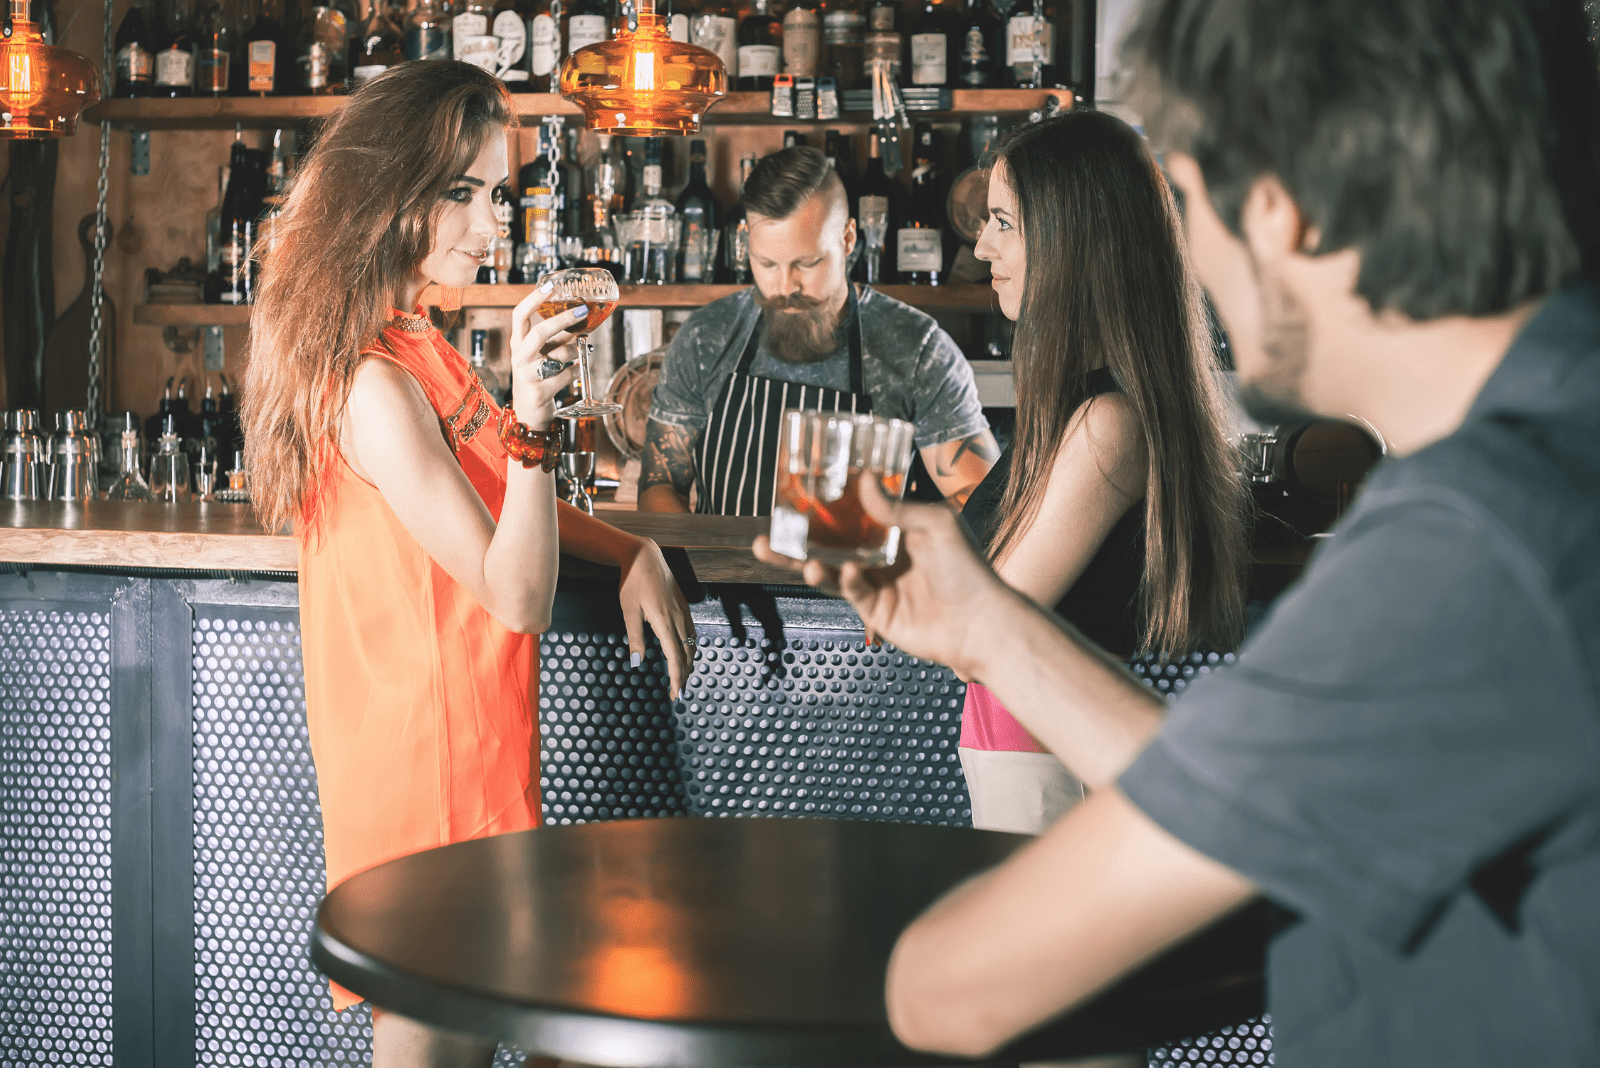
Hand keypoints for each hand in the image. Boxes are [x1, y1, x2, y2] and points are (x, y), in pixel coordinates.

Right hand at [509, 282, 583, 425]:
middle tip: (582, 310)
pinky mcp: (539, 391)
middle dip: (563, 320)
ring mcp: (527, 375)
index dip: (534, 299)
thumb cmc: (538, 376)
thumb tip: (580, 317)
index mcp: (518, 343)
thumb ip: (557, 338)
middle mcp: (519, 357)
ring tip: (579, 353)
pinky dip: (576, 371)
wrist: (528, 411)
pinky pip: (567, 375)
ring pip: (559, 356)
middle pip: (540, 332)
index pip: (519, 315)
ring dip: (575, 352)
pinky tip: (577, 370)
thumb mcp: (543, 354)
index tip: (551, 284)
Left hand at [617, 537, 696, 699]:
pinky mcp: (684, 606)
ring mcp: (684, 612)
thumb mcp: (629, 611)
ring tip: (682, 678)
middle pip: (687, 655)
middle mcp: (679, 618)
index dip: (676, 678)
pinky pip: (692, 633)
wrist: (645, 557)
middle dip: (683, 676)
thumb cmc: (633, 582)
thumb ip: (635, 638)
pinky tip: (685, 654)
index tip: (675, 694)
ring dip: (689, 664)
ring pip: (692, 645)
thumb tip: (636, 663)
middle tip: (678, 693)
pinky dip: (691, 649)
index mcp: (664, 621)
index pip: (675, 657)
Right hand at [752, 477, 1016, 679]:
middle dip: (797, 543)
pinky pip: (852, 593)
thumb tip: (861, 481)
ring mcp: (878, 586)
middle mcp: (883, 557)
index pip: (853, 516)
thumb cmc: (967, 568)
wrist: (980, 622)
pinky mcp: (877, 613)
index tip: (796, 497)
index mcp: (897, 532)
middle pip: (830, 546)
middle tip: (764, 536)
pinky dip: (845, 581)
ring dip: (809, 564)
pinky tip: (847, 573)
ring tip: (795, 558)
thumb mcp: (934, 524)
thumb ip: (894, 507)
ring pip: (831, 572)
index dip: (826, 508)